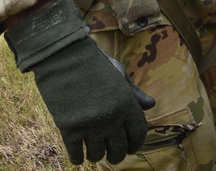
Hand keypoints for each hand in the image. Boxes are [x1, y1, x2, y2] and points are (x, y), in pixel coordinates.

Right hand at [4, 0, 151, 164]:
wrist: (64, 56)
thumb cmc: (93, 63)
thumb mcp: (118, 74)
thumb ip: (134, 93)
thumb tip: (151, 106)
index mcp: (127, 104)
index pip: (138, 134)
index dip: (135, 145)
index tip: (130, 148)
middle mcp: (112, 118)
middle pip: (119, 149)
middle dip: (116, 155)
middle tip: (112, 155)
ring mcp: (91, 125)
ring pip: (98, 154)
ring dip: (97, 156)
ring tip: (94, 153)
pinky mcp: (70, 129)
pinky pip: (77, 154)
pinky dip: (78, 158)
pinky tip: (78, 156)